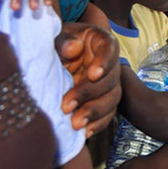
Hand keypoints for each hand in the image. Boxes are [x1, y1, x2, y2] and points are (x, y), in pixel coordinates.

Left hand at [56, 22, 121, 136]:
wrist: (54, 58)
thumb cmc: (57, 43)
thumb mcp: (57, 36)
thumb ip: (63, 40)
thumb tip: (73, 48)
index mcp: (101, 42)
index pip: (110, 49)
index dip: (105, 62)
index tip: (92, 74)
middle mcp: (110, 64)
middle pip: (111, 79)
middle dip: (90, 95)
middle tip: (67, 106)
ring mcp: (108, 83)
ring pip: (112, 99)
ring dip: (95, 113)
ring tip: (75, 124)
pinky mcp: (103, 100)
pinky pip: (108, 114)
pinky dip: (98, 124)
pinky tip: (85, 132)